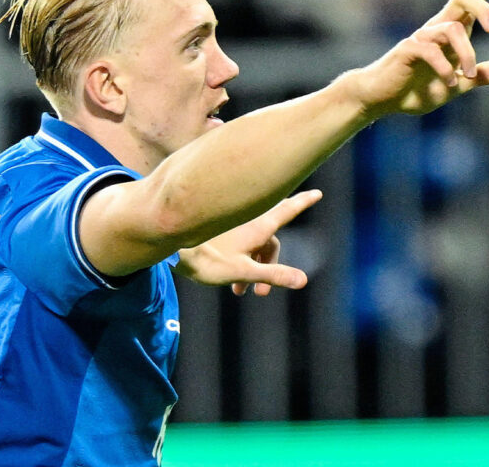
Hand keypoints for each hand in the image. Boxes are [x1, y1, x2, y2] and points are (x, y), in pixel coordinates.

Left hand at [173, 190, 321, 295]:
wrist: (170, 248)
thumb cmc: (206, 258)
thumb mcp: (243, 271)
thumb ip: (271, 275)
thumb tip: (302, 280)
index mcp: (258, 226)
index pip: (287, 211)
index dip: (303, 202)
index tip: (317, 193)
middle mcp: (247, 221)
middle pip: (270, 240)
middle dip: (269, 265)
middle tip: (263, 294)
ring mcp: (231, 225)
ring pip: (252, 244)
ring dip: (252, 268)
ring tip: (238, 293)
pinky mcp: (217, 231)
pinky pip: (238, 243)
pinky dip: (239, 261)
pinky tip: (227, 280)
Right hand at [350, 0, 488, 116]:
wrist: (381, 100)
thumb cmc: (415, 90)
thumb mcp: (455, 87)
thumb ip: (478, 77)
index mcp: (450, 33)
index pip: (469, 0)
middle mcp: (437, 28)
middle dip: (483, 8)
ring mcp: (421, 37)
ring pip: (452, 30)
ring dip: (467, 54)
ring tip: (469, 77)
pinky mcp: (407, 49)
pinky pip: (432, 51)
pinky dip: (446, 69)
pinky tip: (450, 83)